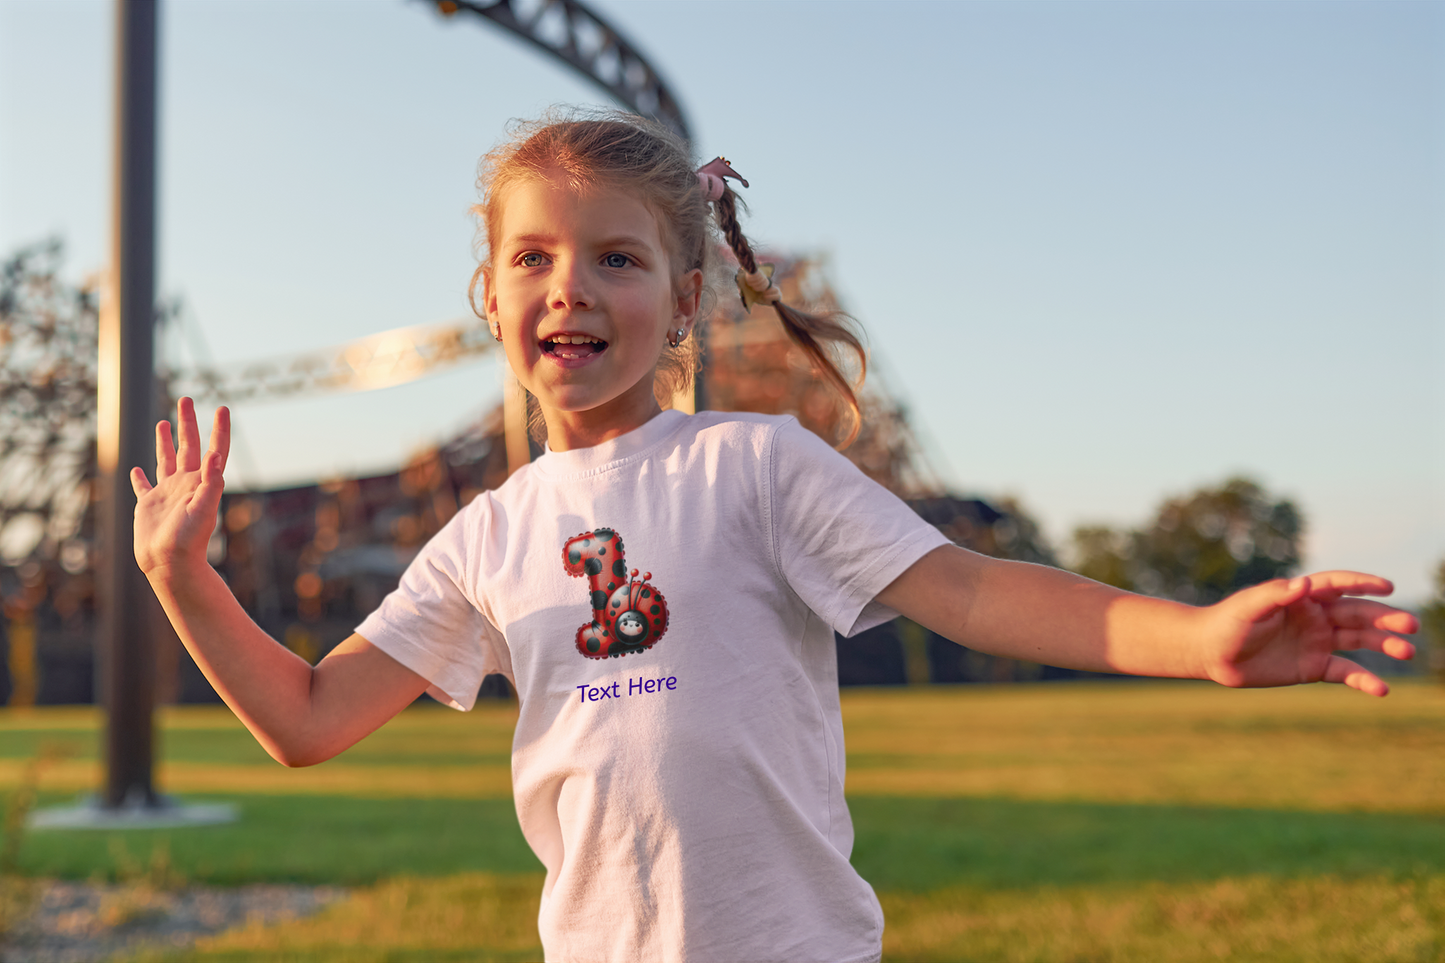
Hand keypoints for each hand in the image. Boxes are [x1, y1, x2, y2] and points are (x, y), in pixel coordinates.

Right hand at [130, 398, 229, 577]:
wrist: (170, 564)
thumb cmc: (189, 540)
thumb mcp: (204, 508)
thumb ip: (211, 482)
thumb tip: (216, 455)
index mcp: (202, 482)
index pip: (214, 449)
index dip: (219, 429)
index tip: (223, 407)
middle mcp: (186, 484)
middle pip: (188, 446)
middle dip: (187, 422)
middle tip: (185, 398)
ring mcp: (167, 494)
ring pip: (166, 460)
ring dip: (165, 441)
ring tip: (164, 423)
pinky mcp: (149, 505)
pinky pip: (144, 487)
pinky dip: (140, 478)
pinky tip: (136, 470)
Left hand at [1199, 572, 1417, 696]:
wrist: (1211, 654)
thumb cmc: (1226, 623)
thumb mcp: (1248, 607)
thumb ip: (1275, 595)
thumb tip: (1303, 584)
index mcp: (1301, 597)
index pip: (1338, 586)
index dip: (1362, 584)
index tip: (1386, 586)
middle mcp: (1315, 617)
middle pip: (1358, 614)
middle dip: (1385, 619)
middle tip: (1410, 625)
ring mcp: (1317, 642)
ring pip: (1359, 641)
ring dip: (1384, 645)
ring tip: (1407, 651)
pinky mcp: (1314, 667)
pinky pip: (1345, 672)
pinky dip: (1364, 680)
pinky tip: (1381, 690)